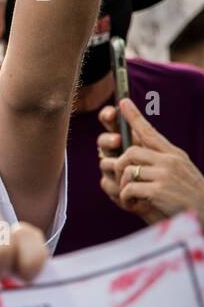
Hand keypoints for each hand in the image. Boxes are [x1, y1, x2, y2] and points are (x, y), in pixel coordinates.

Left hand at [97, 98, 203, 223]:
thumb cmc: (188, 197)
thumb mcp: (179, 172)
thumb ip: (159, 161)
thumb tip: (132, 153)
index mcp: (174, 155)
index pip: (149, 132)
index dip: (134, 117)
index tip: (122, 102)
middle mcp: (170, 161)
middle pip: (130, 152)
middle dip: (118, 165)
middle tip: (120, 178)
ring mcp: (165, 175)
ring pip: (127, 170)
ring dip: (122, 184)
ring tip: (128, 195)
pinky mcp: (159, 190)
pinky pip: (128, 188)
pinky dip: (126, 197)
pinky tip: (133, 204)